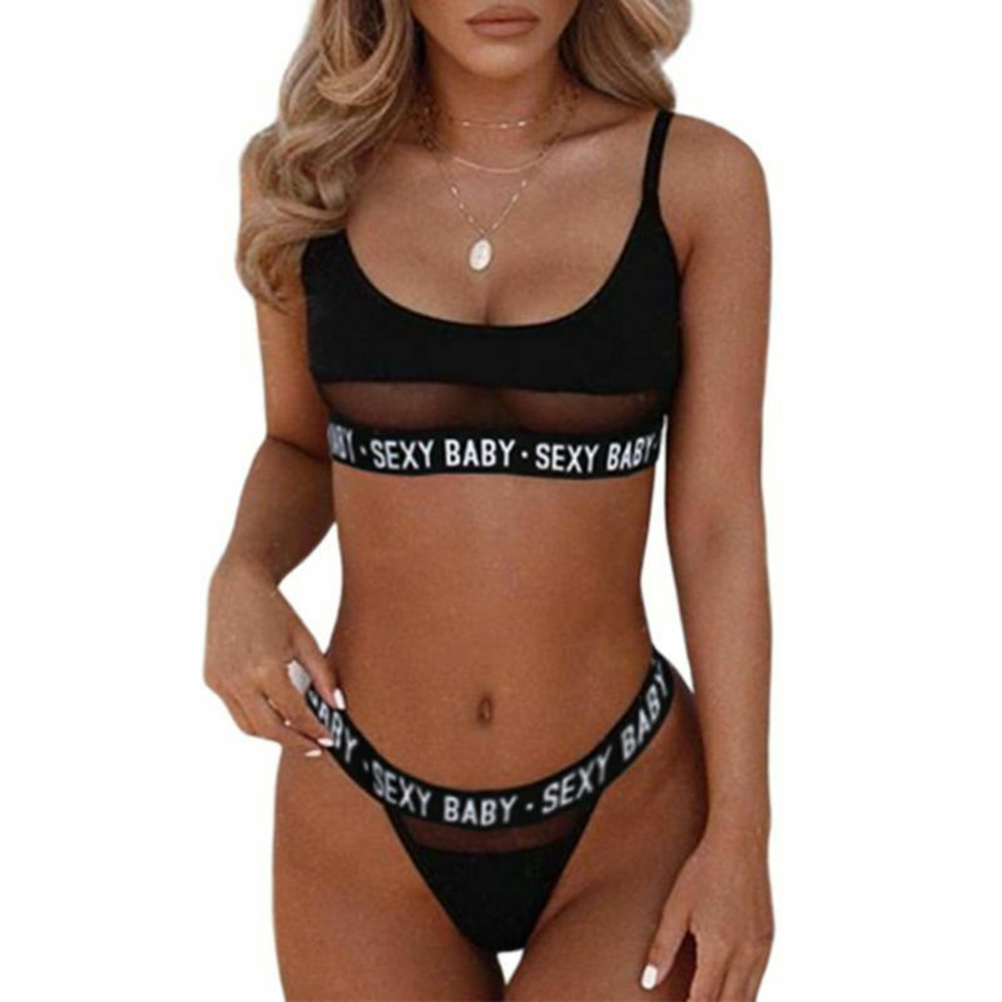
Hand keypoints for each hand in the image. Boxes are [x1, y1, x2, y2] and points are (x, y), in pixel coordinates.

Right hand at [203, 554, 344, 755]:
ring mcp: (221, 681)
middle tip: (315, 747)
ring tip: (297, 735)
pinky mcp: (212, 679)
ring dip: (273, 735)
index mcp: (265, 668)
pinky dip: (255, 719)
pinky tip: (274, 716)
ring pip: (248, 726)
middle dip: (294, 742)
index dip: (313, 730)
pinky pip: (235, 710)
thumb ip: (323, 675)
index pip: (293, 713)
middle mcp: (239, 679)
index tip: (328, 739)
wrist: (236, 587)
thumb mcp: (305, 640)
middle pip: (269, 729)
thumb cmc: (274, 610)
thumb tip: (338, 706)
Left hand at [642, 825, 773, 999]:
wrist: (740, 842)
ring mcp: (761, 949)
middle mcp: (746, 954)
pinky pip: (758, 980)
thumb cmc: (705, 870)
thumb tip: (648, 982)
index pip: (705, 1001)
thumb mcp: (676, 907)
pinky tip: (730, 994)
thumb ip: (662, 948)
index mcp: (720, 949)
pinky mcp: (768, 940)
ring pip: (749, 998)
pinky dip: (745, 994)